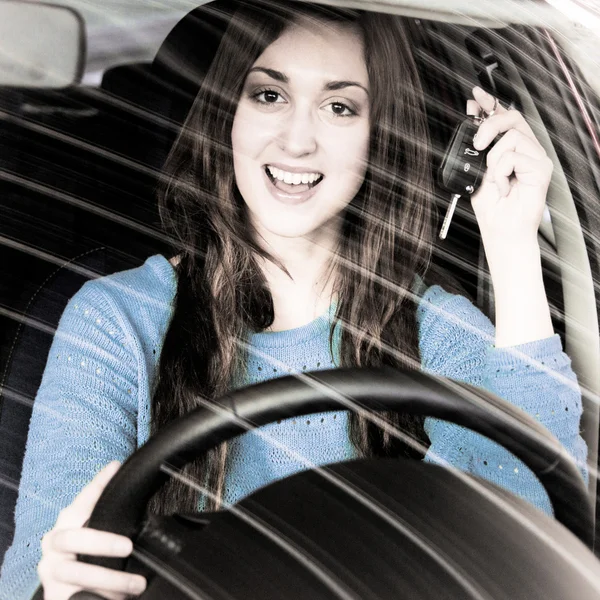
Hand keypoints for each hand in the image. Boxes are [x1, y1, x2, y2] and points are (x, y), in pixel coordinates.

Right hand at [38, 461, 146, 599]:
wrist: (66, 590)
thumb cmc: (86, 553)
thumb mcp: (99, 530)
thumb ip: (110, 513)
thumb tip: (132, 486)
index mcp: (69, 520)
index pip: (85, 498)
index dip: (99, 483)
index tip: (115, 467)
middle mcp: (55, 542)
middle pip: (72, 538)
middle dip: (102, 542)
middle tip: (128, 547)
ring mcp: (51, 569)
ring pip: (75, 573)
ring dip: (109, 579)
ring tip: (135, 585)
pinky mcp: (52, 594)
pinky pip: (72, 595)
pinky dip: (96, 596)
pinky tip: (115, 599)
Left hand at [467, 86, 553, 264]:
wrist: (501, 232)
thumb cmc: (492, 208)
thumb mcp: (477, 171)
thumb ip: (477, 145)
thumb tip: (472, 115)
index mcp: (511, 150)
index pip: (504, 118)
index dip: (490, 103)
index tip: (475, 96)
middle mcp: (527, 151)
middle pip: (512, 117)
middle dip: (489, 124)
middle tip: (477, 144)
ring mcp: (536, 159)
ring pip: (512, 136)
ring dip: (494, 160)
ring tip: (494, 180)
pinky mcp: (541, 169)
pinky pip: (514, 156)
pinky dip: (501, 173)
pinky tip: (503, 187)